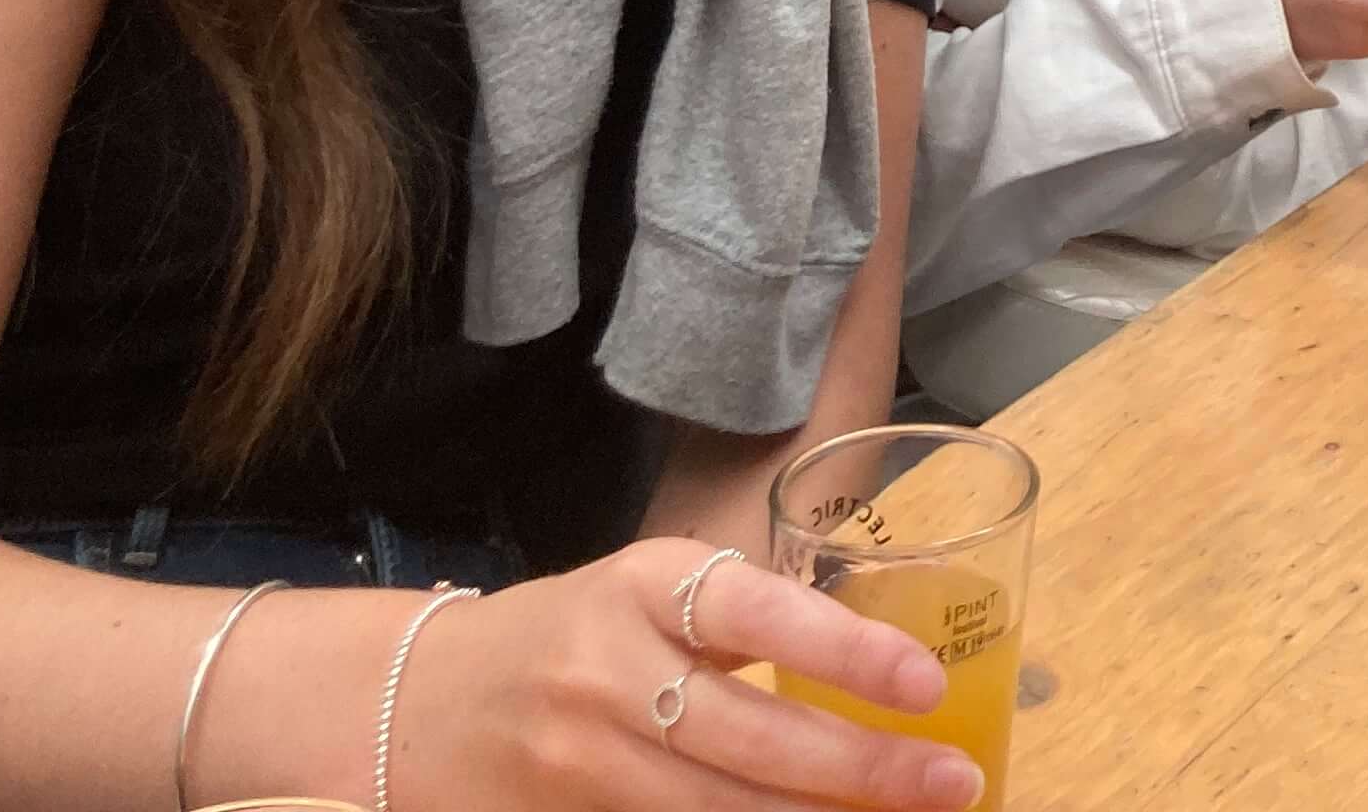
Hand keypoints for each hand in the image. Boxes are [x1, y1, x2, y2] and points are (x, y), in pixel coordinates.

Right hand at [393, 535, 982, 809]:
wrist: (414, 701)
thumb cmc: (569, 632)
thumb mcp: (645, 591)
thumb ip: (739, 622)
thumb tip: (872, 662)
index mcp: (642, 586)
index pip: (761, 614)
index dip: (848, 651)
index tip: (927, 684)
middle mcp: (608, 674)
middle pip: (753, 738)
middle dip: (863, 769)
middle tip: (952, 781)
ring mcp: (580, 766)